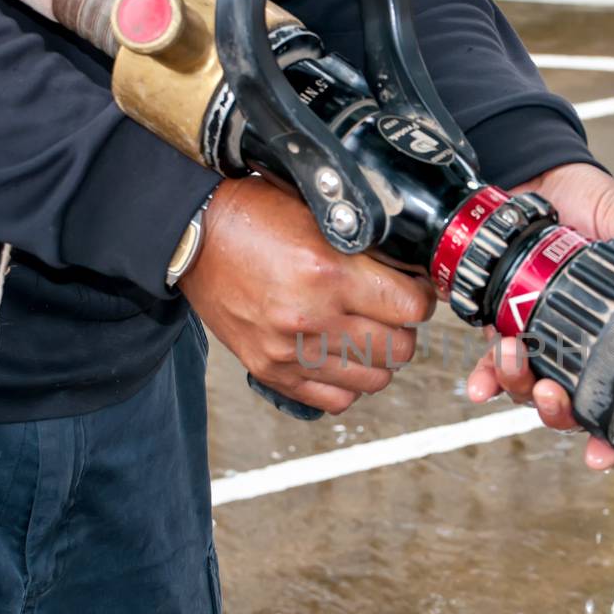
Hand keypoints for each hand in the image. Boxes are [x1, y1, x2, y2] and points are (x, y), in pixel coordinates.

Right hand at [181, 178, 435, 414]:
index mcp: (327, 273)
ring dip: (380, 358)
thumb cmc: (254, 216)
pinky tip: (344, 357)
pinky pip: (335, 400)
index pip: (410, 308)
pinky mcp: (271, 373)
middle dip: (404, 328)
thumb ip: (365, 244)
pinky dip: (349, 383)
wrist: (192, 235)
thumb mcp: (318, 213)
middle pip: (399, 349)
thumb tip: (412, 267)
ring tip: (368, 334)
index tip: (414, 289)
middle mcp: (311, 318)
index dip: (421, 297)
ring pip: (374, 379)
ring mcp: (289, 352)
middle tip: (392, 311)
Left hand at [465, 163, 613, 470]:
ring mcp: (540, 336)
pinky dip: (485, 378)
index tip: (601, 455)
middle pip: (572, 401)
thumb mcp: (612, 213)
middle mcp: (579, 341)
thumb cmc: (581, 196)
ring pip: (529, 387)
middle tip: (550, 395)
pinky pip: (493, 364)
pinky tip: (477, 383)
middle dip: (558, 412)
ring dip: (518, 387)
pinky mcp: (504, 323)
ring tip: (512, 357)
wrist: (529, 174)